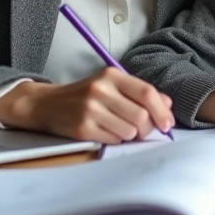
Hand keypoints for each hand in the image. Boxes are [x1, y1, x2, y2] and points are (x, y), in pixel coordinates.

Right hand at [0, 68, 174, 144]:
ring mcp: (90, 109)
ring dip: (131, 135)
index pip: (147, 92)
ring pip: (130, 131)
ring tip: (120, 128)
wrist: (47, 104)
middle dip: (148, 128)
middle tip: (143, 130)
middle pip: (141, 115)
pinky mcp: (82, 128)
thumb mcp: (111, 85)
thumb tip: (168, 105)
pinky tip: (106, 132)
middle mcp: (101, 90)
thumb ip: (139, 92)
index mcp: (112, 75)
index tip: (168, 123)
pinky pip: (114, 140)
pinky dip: (116, 139)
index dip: (162, 111)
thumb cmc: (85, 95)